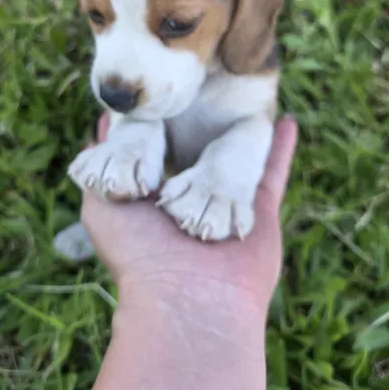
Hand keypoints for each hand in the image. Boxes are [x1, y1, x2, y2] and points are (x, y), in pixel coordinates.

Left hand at [81, 113, 297, 322]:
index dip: (159, 127)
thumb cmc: (138, 255)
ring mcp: (225, 204)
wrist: (187, 299)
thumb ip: (102, 168)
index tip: (160, 95)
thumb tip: (102, 130)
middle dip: (204, 125)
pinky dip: (282, 146)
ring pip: (236, 157)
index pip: (157, 155)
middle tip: (208, 90)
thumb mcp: (101, 207)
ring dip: (243, 131)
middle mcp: (190, 201)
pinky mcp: (257, 210)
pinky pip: (272, 169)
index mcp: (154, 202)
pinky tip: (287, 122)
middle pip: (200, 153)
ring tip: (252, 101)